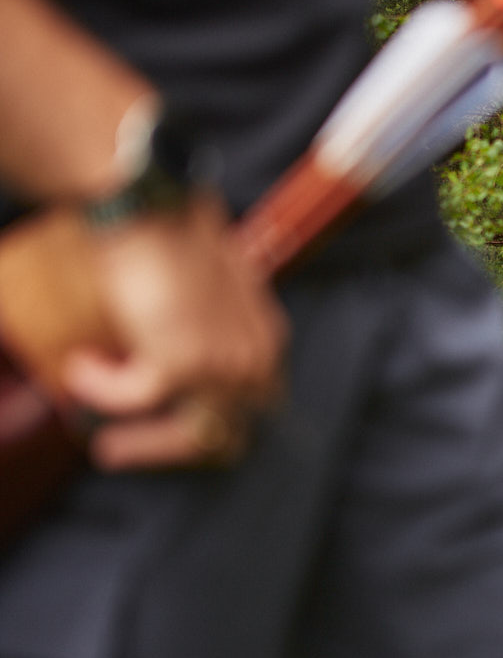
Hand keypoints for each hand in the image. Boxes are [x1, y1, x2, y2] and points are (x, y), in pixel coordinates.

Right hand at [62, 196, 286, 469]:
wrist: (149, 210)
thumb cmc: (176, 234)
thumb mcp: (217, 282)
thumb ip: (219, 326)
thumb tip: (196, 369)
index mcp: (267, 340)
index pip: (253, 407)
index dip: (208, 423)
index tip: (166, 425)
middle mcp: (253, 358)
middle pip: (221, 432)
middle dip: (166, 446)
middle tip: (120, 448)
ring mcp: (220, 363)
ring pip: (185, 433)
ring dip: (139, 442)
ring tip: (104, 442)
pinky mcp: (179, 363)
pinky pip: (134, 399)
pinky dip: (101, 388)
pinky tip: (81, 367)